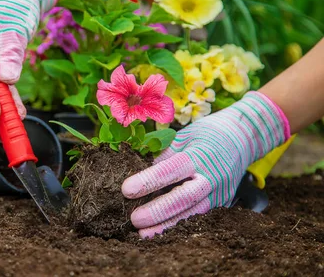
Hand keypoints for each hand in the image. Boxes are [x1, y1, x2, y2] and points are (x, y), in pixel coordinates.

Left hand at [122, 91, 289, 237]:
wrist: (242, 138)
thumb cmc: (206, 134)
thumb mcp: (184, 136)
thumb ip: (163, 154)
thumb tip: (134, 169)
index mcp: (198, 155)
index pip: (171, 170)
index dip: (149, 180)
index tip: (126, 189)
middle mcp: (211, 176)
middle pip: (184, 198)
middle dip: (158, 211)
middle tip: (133, 219)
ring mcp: (219, 193)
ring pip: (192, 214)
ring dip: (166, 226)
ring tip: (143, 235)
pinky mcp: (222, 204)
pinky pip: (198, 217)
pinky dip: (178, 225)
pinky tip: (159, 232)